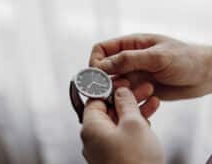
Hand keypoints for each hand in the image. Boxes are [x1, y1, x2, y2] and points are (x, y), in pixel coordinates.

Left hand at [81, 87, 163, 163]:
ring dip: (135, 110)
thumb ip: (126, 103)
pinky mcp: (116, 154)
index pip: (95, 100)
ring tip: (152, 99)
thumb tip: (121, 91)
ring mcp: (105, 147)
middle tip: (143, 89)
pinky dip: (135, 124)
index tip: (123, 83)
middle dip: (127, 98)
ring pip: (119, 121)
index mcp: (91, 127)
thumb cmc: (135, 162)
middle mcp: (95, 137)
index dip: (109, 89)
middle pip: (109, 110)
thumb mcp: (134, 124)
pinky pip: (123, 134)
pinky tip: (149, 115)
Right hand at [90, 34, 211, 99]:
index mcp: (130, 45)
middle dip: (107, 81)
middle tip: (122, 86)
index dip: (95, 62)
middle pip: (104, 71)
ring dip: (122, 92)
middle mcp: (128, 61)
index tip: (99, 75)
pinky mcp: (139, 90)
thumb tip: (101, 66)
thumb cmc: (185, 59)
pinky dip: (131, 100)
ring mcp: (133, 76)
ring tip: (141, 90)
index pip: (101, 50)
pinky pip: (126, 97)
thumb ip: (129, 59)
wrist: (203, 75)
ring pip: (114, 86)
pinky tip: (149, 98)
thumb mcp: (157, 56)